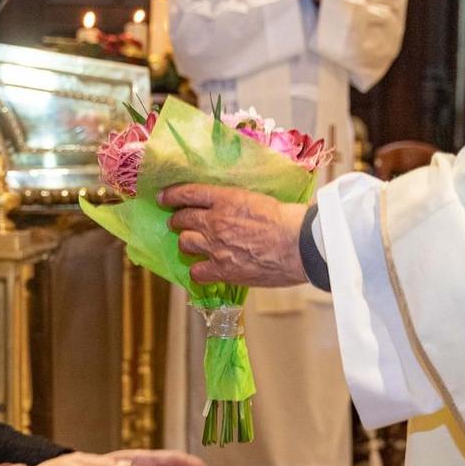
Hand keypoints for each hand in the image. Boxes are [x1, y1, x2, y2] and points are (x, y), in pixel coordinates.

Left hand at [159, 185, 310, 287]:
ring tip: (193, 244)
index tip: (164, 198)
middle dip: (178, 221)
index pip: (188, 193)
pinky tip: (205, 269)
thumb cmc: (290, 220)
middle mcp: (215, 221)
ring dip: (187, 243)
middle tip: (179, 223)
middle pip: (182, 220)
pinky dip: (198, 271)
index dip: (172, 196)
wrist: (301, 244)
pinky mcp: (222, 270)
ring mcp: (216, 247)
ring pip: (185, 243)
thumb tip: (234, 208)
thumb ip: (239, 203)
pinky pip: (196, 272)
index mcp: (226, 198)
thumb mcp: (260, 199)